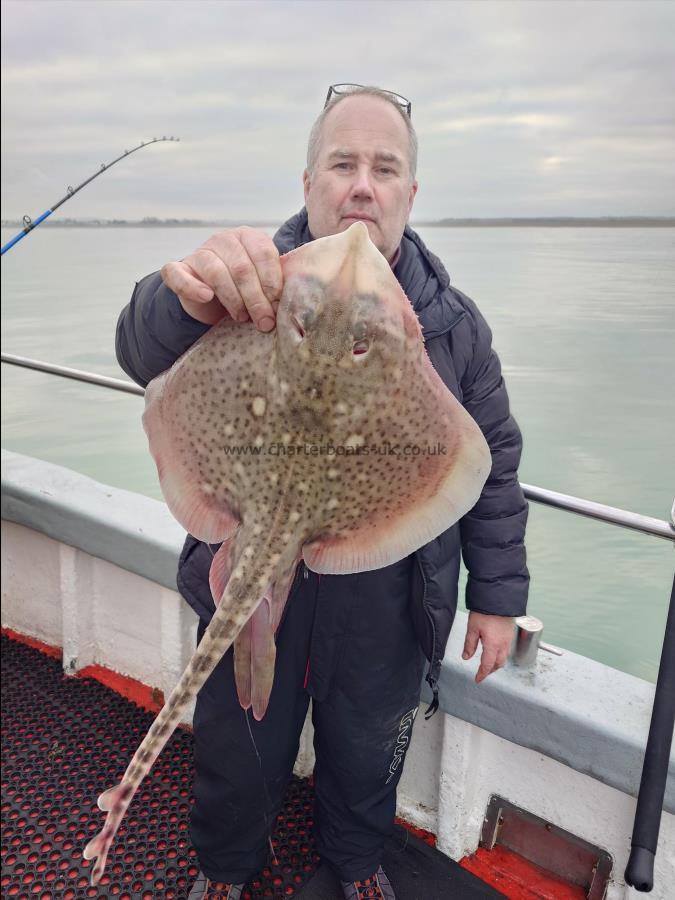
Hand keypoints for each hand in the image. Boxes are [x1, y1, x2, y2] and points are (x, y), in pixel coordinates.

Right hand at [160, 226, 282, 328]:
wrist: (213, 301)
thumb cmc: (244, 291)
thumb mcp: (263, 285)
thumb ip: (273, 288)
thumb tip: (286, 305)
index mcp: (248, 237)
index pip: (263, 253)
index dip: (272, 281)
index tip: (277, 304)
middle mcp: (223, 240)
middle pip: (242, 267)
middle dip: (256, 298)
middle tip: (264, 321)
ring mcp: (199, 253)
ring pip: (216, 272)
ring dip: (232, 298)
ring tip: (241, 317)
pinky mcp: (178, 269)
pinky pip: (179, 275)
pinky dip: (192, 287)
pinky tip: (206, 297)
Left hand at [462, 612, 513, 683]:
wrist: (498, 598)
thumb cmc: (485, 611)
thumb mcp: (472, 628)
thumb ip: (469, 644)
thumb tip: (466, 657)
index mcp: (493, 645)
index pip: (487, 665)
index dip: (482, 674)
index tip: (477, 679)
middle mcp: (503, 644)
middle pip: (498, 664)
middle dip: (490, 671)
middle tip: (482, 673)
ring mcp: (509, 639)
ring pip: (504, 658)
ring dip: (496, 664)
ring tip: (488, 665)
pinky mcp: (511, 633)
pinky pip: (507, 650)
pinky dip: (501, 656)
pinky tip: (495, 652)